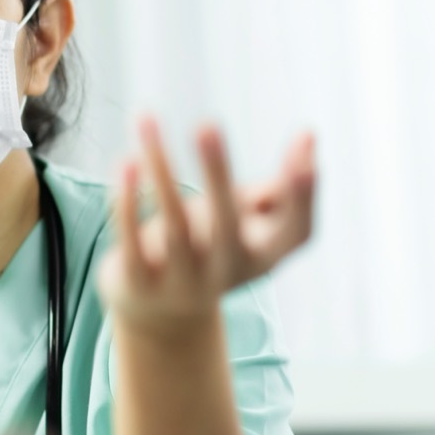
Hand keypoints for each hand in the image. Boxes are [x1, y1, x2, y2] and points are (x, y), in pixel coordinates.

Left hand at [97, 116, 315, 336]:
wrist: (158, 316)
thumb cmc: (210, 249)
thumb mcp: (247, 224)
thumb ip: (278, 189)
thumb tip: (309, 135)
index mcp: (262, 256)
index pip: (297, 231)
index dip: (303, 192)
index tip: (304, 140)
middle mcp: (225, 272)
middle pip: (227, 224)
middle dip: (217, 173)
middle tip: (207, 123)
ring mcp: (181, 282)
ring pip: (172, 223)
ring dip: (160, 169)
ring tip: (148, 119)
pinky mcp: (138, 283)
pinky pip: (131, 241)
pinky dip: (127, 202)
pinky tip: (126, 162)